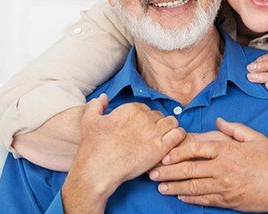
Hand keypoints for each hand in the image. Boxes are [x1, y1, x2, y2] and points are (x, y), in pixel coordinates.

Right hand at [62, 95, 185, 211]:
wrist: (98, 169)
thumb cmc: (93, 147)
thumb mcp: (89, 120)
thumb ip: (97, 106)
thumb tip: (104, 97)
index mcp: (131, 108)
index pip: (146, 109)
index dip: (145, 120)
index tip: (141, 130)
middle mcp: (144, 116)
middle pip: (158, 116)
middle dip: (156, 125)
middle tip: (151, 138)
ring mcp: (154, 131)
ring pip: (171, 123)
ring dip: (169, 129)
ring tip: (164, 140)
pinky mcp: (161, 146)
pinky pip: (178, 134)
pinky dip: (178, 137)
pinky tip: (172, 144)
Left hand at [149, 118, 267, 212]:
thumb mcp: (255, 137)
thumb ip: (234, 129)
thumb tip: (218, 120)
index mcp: (228, 150)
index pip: (196, 149)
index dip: (176, 152)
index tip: (163, 155)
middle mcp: (223, 168)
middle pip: (189, 169)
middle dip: (168, 171)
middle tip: (152, 173)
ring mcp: (225, 186)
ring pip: (193, 186)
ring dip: (174, 187)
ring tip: (160, 187)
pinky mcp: (229, 200)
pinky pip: (205, 199)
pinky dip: (190, 198)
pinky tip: (180, 195)